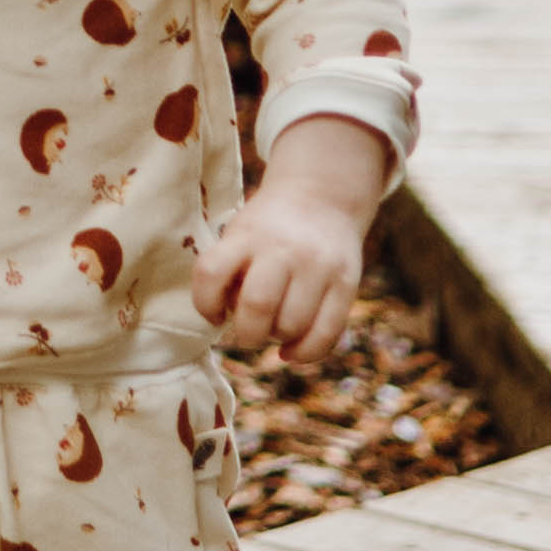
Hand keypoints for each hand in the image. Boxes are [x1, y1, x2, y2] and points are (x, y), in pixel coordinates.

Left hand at [192, 116, 390, 365]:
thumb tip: (227, 322)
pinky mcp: (346, 283)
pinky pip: (326, 333)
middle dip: (246, 334)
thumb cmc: (268, 228)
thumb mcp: (240, 233)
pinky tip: (291, 352)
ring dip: (277, 338)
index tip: (215, 314)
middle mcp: (283, 249)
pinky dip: (304, 353)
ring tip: (274, 328)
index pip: (211, 273)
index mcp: (247, 236)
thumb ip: (228, 271)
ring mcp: (318, 266)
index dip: (205, 304)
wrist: (323, 197)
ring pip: (292, 325)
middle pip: (258, 306)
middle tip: (247, 333)